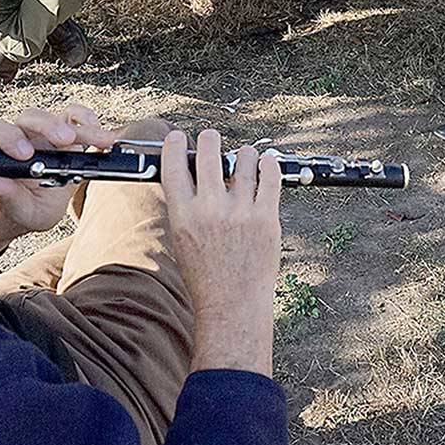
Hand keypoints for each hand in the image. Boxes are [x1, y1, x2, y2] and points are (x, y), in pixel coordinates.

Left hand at [0, 105, 116, 255]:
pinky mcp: (65, 131)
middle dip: (48, 126)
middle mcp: (22, 135)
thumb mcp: (18, 207)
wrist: (38, 206)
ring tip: (99, 139)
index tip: (26, 154)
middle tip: (64, 140)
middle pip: (30, 118)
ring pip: (56, 116)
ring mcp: (44, 132)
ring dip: (78, 126)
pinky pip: (74, 116)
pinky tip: (98, 128)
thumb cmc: (24, 206)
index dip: (10, 138)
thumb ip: (4, 194)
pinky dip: (87, 118)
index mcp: (2, 151)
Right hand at [162, 128, 281, 376]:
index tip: (178, 137)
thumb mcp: (182, 240)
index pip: (174, 165)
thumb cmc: (206, 276)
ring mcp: (240, 213)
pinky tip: (266, 164)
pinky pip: (270, 176)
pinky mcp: (266, 218)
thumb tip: (198, 171)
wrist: (232, 306)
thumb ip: (186, 206)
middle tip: (212, 140)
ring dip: (242, 154)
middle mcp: (210, 210)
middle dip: (209, 140)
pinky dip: (268, 165)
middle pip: (208, 152)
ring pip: (243, 159)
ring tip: (243, 160)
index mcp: (183, 215)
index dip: (175, 145)